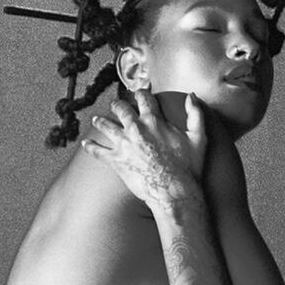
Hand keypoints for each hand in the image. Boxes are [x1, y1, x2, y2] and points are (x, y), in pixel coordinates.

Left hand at [81, 89, 207, 207]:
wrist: (173, 191)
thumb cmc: (188, 167)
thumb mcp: (198, 137)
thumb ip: (195, 113)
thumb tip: (192, 96)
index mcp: (154, 120)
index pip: (144, 98)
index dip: (141, 93)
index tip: (139, 93)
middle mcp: (136, 128)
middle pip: (121, 109)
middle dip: (118, 105)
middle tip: (116, 105)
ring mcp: (124, 144)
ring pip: (105, 126)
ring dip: (100, 121)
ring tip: (97, 120)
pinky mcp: (116, 160)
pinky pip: (98, 151)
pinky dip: (90, 147)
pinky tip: (86, 144)